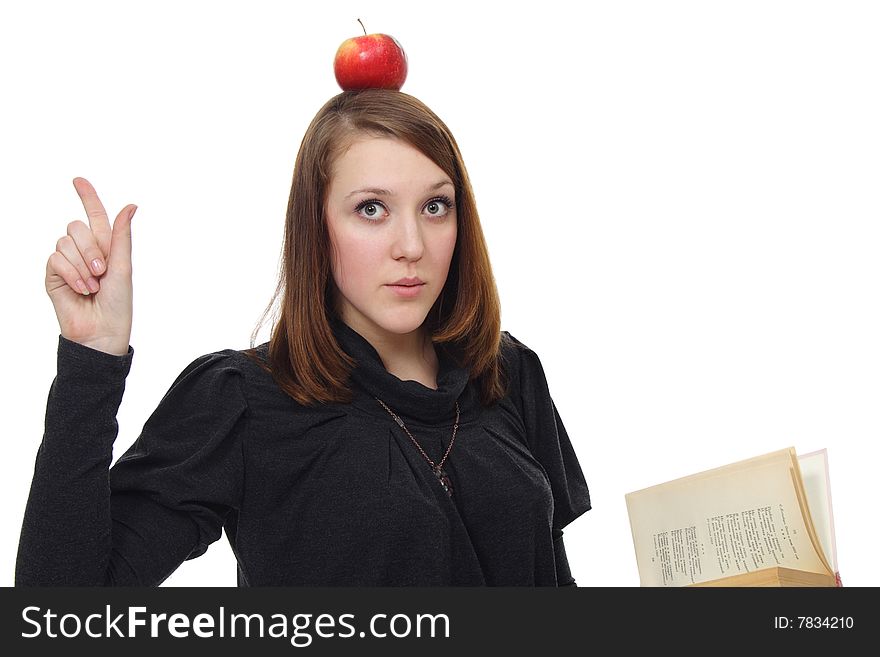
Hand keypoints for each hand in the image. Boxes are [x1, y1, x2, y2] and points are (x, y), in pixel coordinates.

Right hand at [45, 178, 136, 355]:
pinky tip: (81, 288)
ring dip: (82, 265)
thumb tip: (130, 205)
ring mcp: (67, 262)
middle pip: (77, 226)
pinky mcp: (53, 275)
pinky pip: (55, 258)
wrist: (102, 330)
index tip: (78, 180)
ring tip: (93, 285)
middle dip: (91, 248)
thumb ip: (122, 235)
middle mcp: (84, 251)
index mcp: (105, 246)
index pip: (94, 215)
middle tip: (102, 271)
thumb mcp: (123, 266)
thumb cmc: (118, 303)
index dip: (87, 197)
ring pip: (65, 242)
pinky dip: (71, 273)